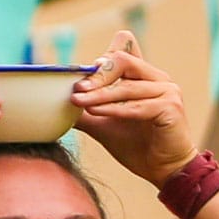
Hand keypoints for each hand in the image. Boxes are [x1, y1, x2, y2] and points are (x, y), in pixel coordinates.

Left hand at [72, 31, 196, 183]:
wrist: (159, 169)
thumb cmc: (132, 142)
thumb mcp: (100, 121)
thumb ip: (82, 106)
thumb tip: (46, 102)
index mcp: (141, 75)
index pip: (123, 48)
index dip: (102, 55)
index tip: (78, 70)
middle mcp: (156, 78)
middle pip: (122, 61)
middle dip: (96, 74)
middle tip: (76, 88)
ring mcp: (167, 91)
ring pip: (126, 86)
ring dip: (99, 94)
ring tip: (76, 101)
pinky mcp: (171, 108)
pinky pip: (138, 106)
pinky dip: (114, 109)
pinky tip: (94, 111)